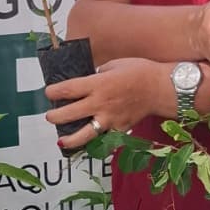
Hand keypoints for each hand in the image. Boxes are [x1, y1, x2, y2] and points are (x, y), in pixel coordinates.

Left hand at [44, 58, 164, 150]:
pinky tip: (88, 144)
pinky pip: (104, 139)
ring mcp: (110, 119)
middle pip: (70, 113)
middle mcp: (100, 103)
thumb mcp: (115, 65)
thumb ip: (98, 75)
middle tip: (50, 116)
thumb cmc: (139, 71)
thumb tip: (89, 81)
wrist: (161, 88)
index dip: (54, 92)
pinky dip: (96, 143)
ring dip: (70, 139)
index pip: (68, 89)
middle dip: (55, 116)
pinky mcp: (120, 129)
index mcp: (97, 84)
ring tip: (61, 141)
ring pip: (85, 134)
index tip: (49, 92)